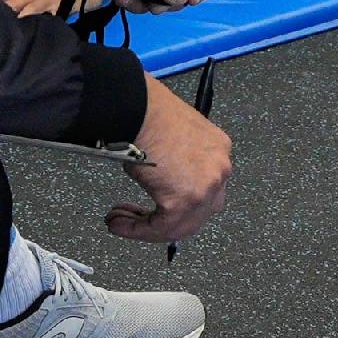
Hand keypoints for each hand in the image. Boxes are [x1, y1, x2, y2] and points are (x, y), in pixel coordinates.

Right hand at [106, 71, 229, 244]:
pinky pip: (163, 226)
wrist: (137, 108)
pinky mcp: (188, 198)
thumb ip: (174, 163)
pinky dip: (138, 230)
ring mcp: (207, 184)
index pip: (202, 189)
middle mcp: (219, 167)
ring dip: (145, 228)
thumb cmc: (145, 113)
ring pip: (181, 224)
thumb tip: (158, 181)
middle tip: (131, 219)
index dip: (172, 203)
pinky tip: (119, 224)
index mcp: (217, 149)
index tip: (148, 206)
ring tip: (118, 222)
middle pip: (196, 211)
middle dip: (160, 219)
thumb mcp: (169, 138)